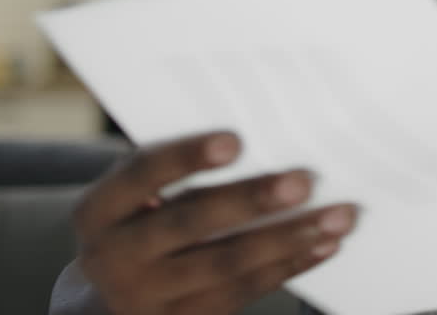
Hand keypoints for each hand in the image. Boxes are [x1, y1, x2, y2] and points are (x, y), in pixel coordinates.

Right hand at [73, 131, 357, 314]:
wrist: (106, 309)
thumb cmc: (139, 226)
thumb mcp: (133, 201)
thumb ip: (177, 174)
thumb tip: (264, 140)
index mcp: (99, 212)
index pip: (140, 175)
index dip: (186, 157)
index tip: (235, 140)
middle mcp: (114, 258)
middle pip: (189, 223)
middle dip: (251, 201)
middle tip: (304, 180)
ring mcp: (148, 299)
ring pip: (226, 265)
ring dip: (289, 238)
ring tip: (337, 215)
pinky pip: (245, 292)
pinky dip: (290, 265)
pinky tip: (325, 244)